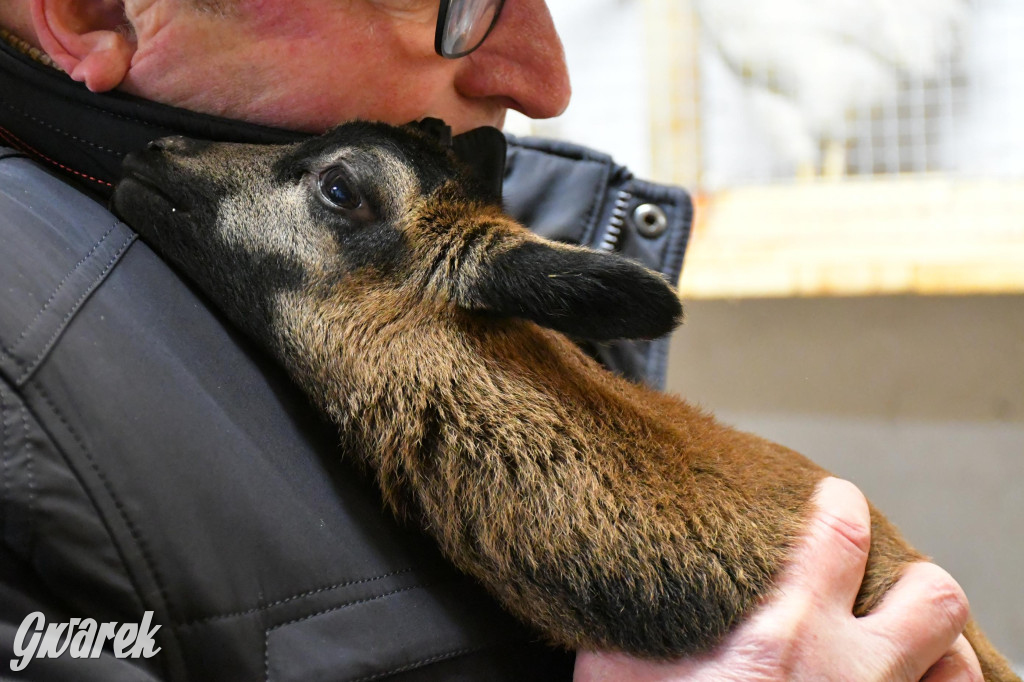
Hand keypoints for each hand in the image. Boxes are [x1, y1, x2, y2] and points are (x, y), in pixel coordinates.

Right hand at [574, 477, 980, 681]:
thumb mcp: (619, 666)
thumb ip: (637, 615)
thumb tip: (618, 570)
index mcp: (780, 633)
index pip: (842, 532)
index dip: (842, 503)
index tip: (834, 500)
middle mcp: (846, 672)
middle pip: (932, 595)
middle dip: (912, 580)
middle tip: (876, 586)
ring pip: (956, 666)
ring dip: (936, 649)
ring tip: (899, 644)